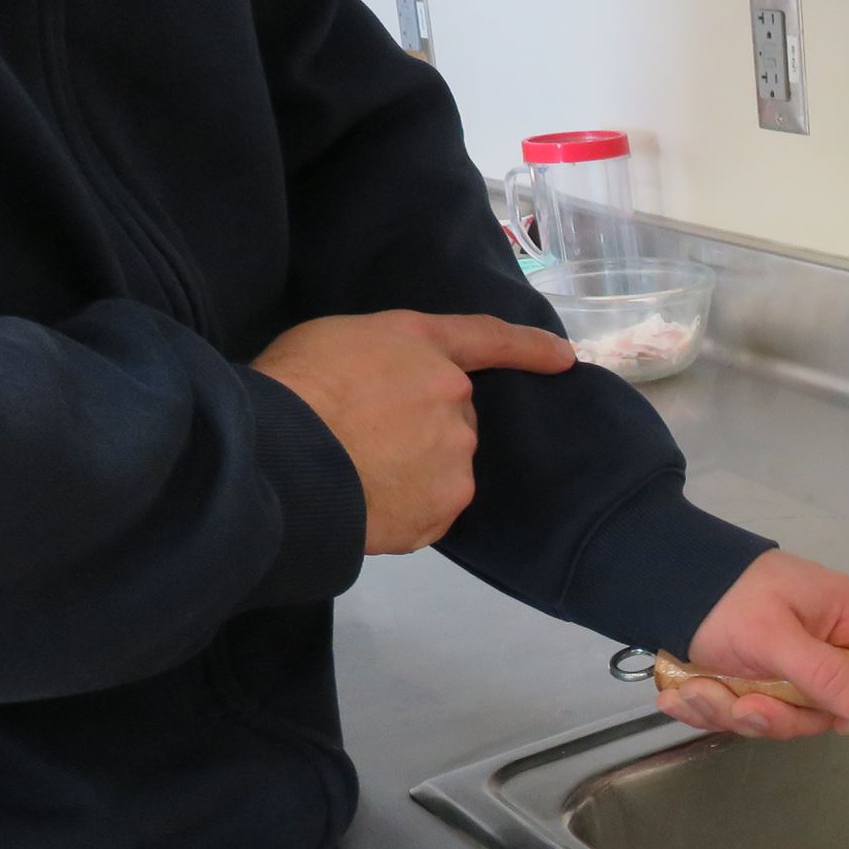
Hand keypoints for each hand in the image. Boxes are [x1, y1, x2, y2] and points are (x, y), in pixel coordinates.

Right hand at [253, 311, 574, 553]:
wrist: (283, 454)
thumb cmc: (291, 389)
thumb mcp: (333, 342)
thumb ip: (381, 360)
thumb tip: (384, 393)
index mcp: (423, 346)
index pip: (487, 338)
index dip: (529, 348)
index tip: (566, 358)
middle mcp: (453, 396)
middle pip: (452, 417)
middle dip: (419, 428)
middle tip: (363, 440)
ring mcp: (456, 454)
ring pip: (443, 466)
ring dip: (410, 472)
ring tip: (356, 474)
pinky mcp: (446, 505)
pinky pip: (429, 509)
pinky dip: (403, 510)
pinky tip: (366, 502)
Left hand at [667, 551, 848, 738]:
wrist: (656, 580)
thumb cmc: (724, 598)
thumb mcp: (776, 639)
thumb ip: (827, 676)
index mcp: (841, 616)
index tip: (837, 718)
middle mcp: (820, 641)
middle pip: (828, 705)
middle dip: (777, 714)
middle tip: (743, 705)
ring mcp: (784, 662)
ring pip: (781, 714)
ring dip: (732, 711)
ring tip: (695, 691)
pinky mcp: (749, 677)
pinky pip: (745, 711)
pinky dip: (711, 708)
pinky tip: (683, 695)